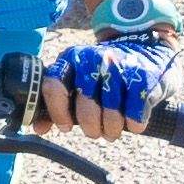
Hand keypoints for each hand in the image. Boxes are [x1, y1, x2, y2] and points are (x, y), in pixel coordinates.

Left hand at [31, 2, 182, 138]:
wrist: (145, 52)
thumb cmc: (104, 75)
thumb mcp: (77, 80)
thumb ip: (56, 102)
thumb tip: (38, 128)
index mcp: (70, 58)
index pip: (53, 86)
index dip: (58, 112)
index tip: (66, 127)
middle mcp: (92, 59)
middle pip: (86, 106)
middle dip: (90, 127)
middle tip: (95, 132)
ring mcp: (118, 67)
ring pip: (111, 113)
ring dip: (112, 129)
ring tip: (112, 130)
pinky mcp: (142, 77)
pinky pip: (135, 112)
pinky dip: (133, 124)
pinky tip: (132, 124)